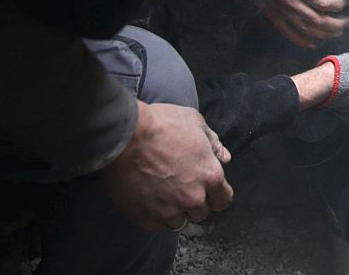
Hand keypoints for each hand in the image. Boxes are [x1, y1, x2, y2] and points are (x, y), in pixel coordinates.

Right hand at [100, 102, 231, 231]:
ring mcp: (168, 210)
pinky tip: (150, 201)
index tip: (208, 190)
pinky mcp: (145, 216)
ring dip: (175, 212)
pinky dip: (156, 217)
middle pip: (201, 213)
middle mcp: (192, 198)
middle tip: (181, 187)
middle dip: (194, 202)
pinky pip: (157, 226)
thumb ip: (213, 143)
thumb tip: (223, 158)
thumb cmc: (161, 124)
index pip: (223, 200)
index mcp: (209, 176)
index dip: (216, 194)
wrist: (124, 135)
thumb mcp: (195, 123)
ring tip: (164, 195)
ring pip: (179, 222)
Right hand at [207, 0, 347, 46]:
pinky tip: (313, 43)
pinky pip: (287, 32)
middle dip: (335, 24)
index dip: (338, 6)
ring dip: (323, 34)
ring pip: (304, 30)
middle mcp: (288, 0)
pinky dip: (302, 40)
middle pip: (317, 20)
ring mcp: (277, 9)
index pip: (323, 2)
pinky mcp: (269, 13)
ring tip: (336, 32)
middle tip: (347, 22)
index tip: (345, 2)